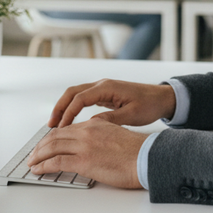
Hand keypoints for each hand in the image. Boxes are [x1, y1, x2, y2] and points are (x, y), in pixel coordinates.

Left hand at [27, 118, 146, 188]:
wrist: (147, 158)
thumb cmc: (138, 153)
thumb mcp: (118, 136)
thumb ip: (102, 137)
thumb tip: (94, 147)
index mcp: (96, 124)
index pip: (68, 129)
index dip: (53, 137)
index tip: (47, 144)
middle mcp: (87, 131)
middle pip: (55, 136)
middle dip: (41, 146)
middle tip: (34, 154)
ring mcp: (84, 145)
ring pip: (52, 147)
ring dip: (38, 155)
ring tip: (32, 162)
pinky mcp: (83, 161)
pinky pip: (56, 162)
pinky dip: (43, 166)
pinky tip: (38, 170)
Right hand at [48, 79, 176, 128]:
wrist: (161, 98)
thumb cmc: (150, 105)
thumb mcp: (132, 115)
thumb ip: (111, 119)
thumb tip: (91, 126)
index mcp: (107, 87)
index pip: (80, 98)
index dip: (68, 113)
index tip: (61, 127)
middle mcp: (102, 85)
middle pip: (72, 93)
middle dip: (59, 108)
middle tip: (50, 126)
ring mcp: (102, 89)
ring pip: (75, 95)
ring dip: (64, 108)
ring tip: (55, 125)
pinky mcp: (104, 95)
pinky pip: (82, 99)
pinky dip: (72, 108)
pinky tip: (69, 122)